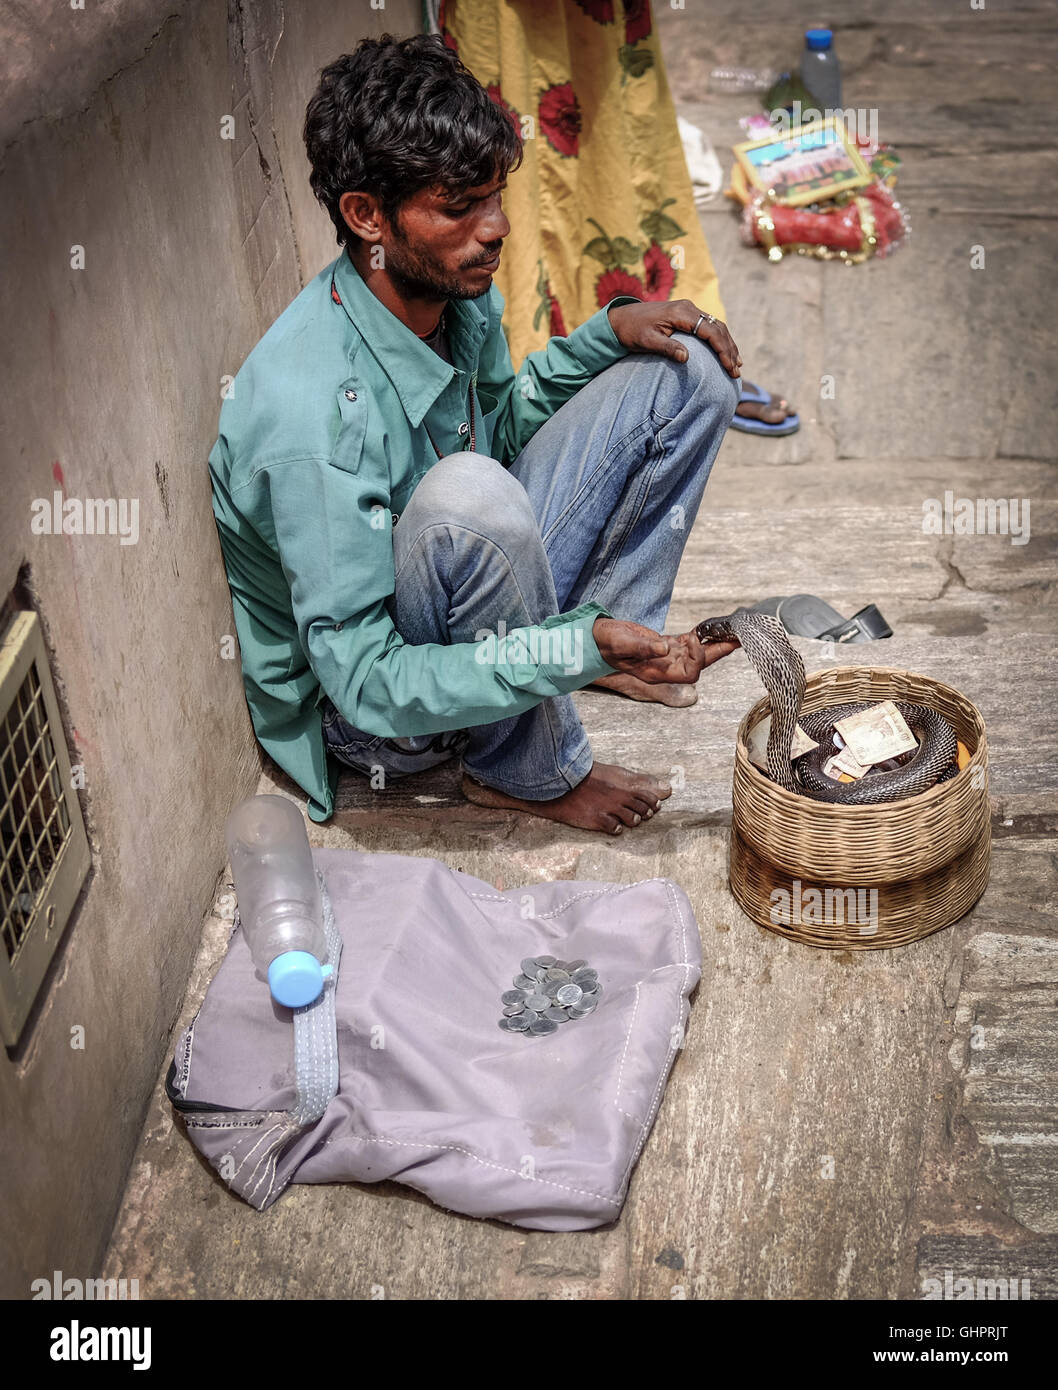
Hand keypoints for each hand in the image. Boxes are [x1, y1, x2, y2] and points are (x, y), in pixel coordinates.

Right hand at [592, 617, 737, 683]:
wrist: (595, 639)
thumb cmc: (606, 643)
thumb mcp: (622, 643)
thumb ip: (643, 647)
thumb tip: (666, 648)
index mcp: (656, 672)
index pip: (689, 672)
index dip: (699, 658)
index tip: (696, 640)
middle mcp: (664, 668)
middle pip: (699, 664)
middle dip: (719, 651)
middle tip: (737, 638)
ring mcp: (665, 658)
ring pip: (696, 654)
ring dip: (713, 644)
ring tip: (730, 632)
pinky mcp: (662, 646)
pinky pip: (686, 645)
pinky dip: (698, 637)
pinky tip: (708, 630)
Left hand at [607, 299, 741, 376]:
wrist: (621, 318)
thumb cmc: (632, 331)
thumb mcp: (647, 341)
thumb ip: (667, 348)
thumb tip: (686, 358)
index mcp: (681, 313)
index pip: (710, 331)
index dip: (722, 350)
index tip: (729, 367)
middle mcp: (688, 308)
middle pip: (718, 328)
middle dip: (729, 350)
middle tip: (737, 370)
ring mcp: (688, 310)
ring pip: (716, 327)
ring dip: (728, 345)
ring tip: (737, 364)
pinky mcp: (686, 315)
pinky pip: (708, 326)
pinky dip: (719, 340)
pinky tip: (725, 352)